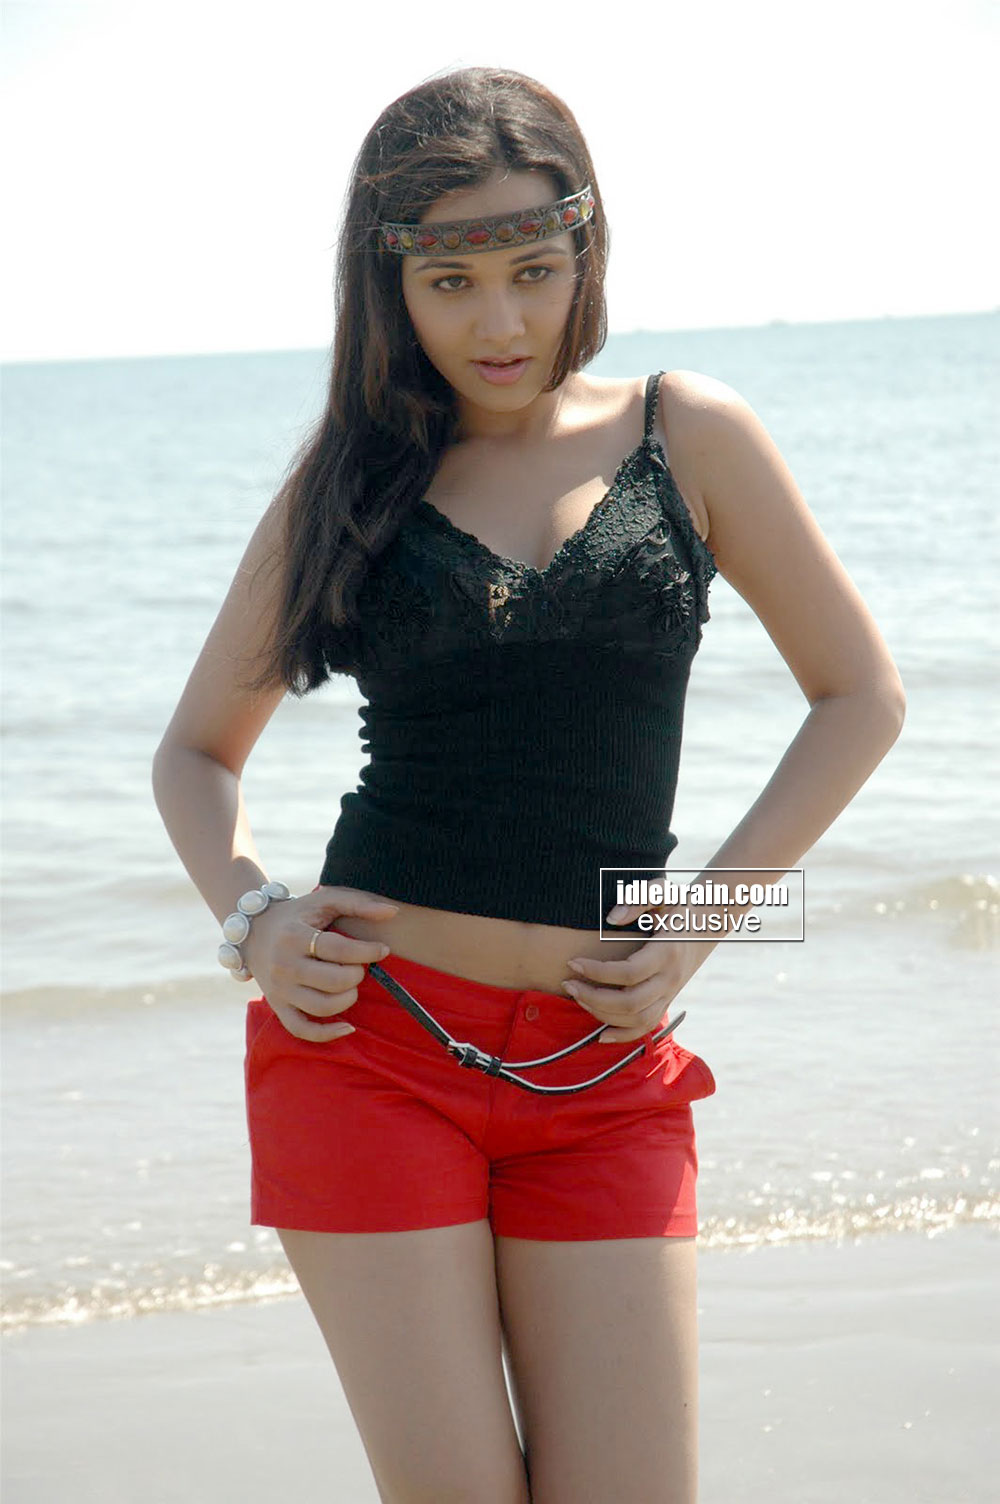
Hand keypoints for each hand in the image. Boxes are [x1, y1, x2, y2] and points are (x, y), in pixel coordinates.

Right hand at [242, 885, 398, 1041]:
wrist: (255, 930)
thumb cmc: (299, 914)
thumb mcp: (324, 900)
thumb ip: (358, 903)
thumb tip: (393, 912)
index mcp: (294, 936)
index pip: (339, 949)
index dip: (368, 951)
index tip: (382, 949)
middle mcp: (283, 965)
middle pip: (333, 981)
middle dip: (357, 974)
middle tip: (360, 966)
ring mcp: (278, 989)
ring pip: (322, 1007)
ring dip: (348, 999)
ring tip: (351, 985)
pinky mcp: (277, 1006)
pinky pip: (301, 1030)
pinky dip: (326, 1034)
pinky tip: (348, 1026)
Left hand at [561, 903, 706, 1043]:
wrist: (708, 921)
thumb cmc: (679, 904)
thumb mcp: (662, 892)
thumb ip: (638, 899)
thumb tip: (611, 918)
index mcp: (666, 952)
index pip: (628, 973)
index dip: (597, 972)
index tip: (573, 962)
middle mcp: (670, 978)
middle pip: (630, 1002)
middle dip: (593, 997)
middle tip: (568, 983)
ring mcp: (670, 992)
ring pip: (637, 1019)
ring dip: (602, 1014)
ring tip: (578, 996)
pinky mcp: (667, 1000)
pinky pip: (647, 1027)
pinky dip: (623, 1035)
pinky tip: (601, 1034)